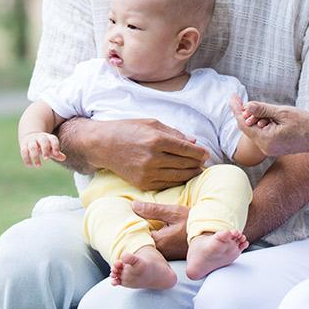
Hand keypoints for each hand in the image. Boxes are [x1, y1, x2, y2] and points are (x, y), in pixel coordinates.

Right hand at [20, 132, 65, 167]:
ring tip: (39, 166)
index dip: (55, 146)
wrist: (30, 136)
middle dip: (45, 149)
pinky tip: (29, 165)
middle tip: (46, 159)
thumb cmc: (44, 145)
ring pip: (32, 147)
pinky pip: (24, 151)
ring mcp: (31, 141)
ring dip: (35, 156)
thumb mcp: (51, 147)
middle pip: (43, 141)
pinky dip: (26, 158)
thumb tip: (64, 158)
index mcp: (48, 137)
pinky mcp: (24, 145)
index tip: (56, 154)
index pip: (53, 139)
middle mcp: (40, 138)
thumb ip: (56, 153)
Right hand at [86, 119, 208, 189]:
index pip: (186, 149)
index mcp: (157, 140)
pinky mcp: (142, 183)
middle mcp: (153, 158)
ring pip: (178, 176)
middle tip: (204, 162)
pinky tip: (183, 176)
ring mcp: (147, 172)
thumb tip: (194, 142)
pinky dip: (177, 181)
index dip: (200, 152)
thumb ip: (174, 133)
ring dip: (191, 174)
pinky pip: (166, 184)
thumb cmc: (128, 130)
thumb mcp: (151, 124)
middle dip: (197, 163)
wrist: (103, 145)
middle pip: (185, 163)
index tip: (206, 153)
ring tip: (197, 170)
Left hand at [132, 202, 189, 260]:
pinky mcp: (170, 256)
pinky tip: (156, 233)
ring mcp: (166, 256)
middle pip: (141, 242)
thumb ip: (152, 210)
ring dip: (145, 238)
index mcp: (159, 241)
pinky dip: (153, 242)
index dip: (133, 227)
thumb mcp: (174, 212)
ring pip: (148, 247)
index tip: (130, 218)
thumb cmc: (193, 222)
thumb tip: (133, 205)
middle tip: (135, 221)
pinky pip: (156, 250)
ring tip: (145, 226)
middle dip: (137, 233)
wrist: (210, 236)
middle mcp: (160, 252)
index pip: (136, 235)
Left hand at [230, 96, 308, 157]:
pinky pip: (263, 134)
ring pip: (256, 131)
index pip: (244, 124)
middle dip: (245, 113)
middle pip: (248, 128)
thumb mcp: (283, 112)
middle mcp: (266, 148)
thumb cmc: (306, 123)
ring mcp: (271, 149)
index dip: (236, 109)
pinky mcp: (276, 147)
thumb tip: (246, 105)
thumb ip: (263, 109)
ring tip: (264, 109)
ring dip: (255, 118)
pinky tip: (269, 116)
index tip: (232, 96)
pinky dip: (262, 124)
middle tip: (242, 99)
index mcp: (266, 140)